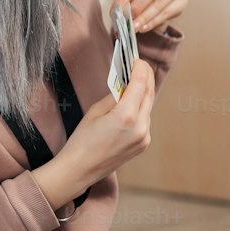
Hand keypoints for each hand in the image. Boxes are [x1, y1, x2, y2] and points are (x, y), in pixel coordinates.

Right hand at [34, 57, 154, 204]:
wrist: (80, 170)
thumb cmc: (82, 140)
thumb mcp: (95, 111)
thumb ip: (114, 96)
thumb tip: (125, 83)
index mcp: (126, 116)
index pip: (140, 84)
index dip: (140, 68)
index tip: (137, 60)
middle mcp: (140, 127)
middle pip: (149, 93)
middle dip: (145, 77)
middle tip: (139, 66)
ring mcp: (144, 137)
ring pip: (148, 107)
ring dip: (143, 93)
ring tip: (133, 83)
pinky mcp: (143, 144)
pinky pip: (145, 120)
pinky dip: (140, 109)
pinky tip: (130, 104)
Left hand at [111, 0, 186, 33]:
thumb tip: (117, 12)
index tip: (116, 10)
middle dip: (138, 4)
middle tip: (128, 18)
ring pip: (162, 1)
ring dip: (146, 16)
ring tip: (135, 27)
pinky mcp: (183, 0)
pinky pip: (168, 12)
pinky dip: (154, 22)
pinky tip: (144, 27)